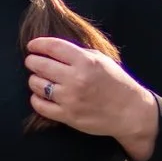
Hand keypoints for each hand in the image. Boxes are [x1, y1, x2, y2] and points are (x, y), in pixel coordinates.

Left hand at [26, 36, 159, 160]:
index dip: (38, 44)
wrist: (130, 112)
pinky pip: (40, 105)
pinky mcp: (68, 116)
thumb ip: (78, 53)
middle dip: (32, 61)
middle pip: (40, 65)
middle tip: (32, 62)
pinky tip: (41, 95)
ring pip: (37, 84)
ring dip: (34, 80)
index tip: (32, 46)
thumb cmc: (116, 83)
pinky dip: (36, 98)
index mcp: (86, 61)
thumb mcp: (101, 60)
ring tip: (40, 79)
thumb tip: (51, 49)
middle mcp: (76, 79)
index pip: (53, 47)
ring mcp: (70, 98)